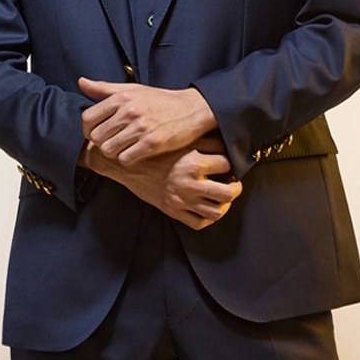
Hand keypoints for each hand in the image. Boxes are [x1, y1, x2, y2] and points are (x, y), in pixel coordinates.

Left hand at [79, 77, 216, 163]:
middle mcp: (129, 111)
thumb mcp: (132, 89)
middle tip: (112, 141)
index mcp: (122, 97)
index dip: (88, 129)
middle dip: (101, 142)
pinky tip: (136, 153)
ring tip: (124, 147)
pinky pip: (125, 159)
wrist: (192, 109)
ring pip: (108, 150)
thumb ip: (104, 88)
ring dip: (114, 152)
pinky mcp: (152, 143)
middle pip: (96, 137)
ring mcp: (140, 128)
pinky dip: (128, 159)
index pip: (88, 118)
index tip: (97, 132)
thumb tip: (81, 82)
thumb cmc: (160, 100)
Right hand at [79, 133, 241, 230]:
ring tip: (223, 195)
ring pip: (216, 212)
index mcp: (193, 162)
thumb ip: (202, 138)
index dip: (231, 161)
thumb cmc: (151, 147)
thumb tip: (224, 137)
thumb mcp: (177, 138)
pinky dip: (208, 219)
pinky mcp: (172, 211)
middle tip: (234, 181)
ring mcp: (182, 200)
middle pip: (228, 192)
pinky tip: (208, 207)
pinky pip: (198, 223)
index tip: (229, 160)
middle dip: (236, 187)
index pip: (227, 163)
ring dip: (225, 205)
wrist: (123, 163)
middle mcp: (189, 183)